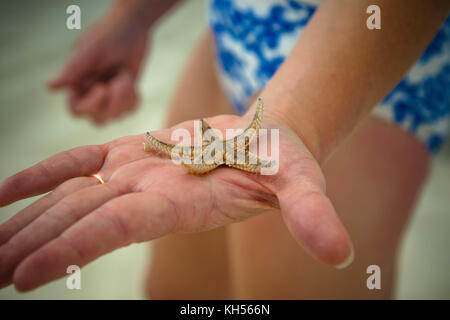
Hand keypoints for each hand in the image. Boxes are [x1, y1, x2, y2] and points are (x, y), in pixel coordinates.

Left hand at [0, 112, 352, 290]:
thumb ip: (313, 215)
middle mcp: (149, 194)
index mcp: (180, 203)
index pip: (116, 229)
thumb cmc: (285, 164)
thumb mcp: (303, 184)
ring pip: (71, 195)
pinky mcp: (131, 152)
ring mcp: (135, 173)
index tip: (22, 278)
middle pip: (78, 219)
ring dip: (26, 218)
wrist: (267, 141)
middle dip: (29, 245)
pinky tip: (5, 190)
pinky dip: (41, 174)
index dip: (72, 249)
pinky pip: (78, 162)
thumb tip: (340, 251)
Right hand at [48, 15, 147, 123]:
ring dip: (125, 97)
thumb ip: (72, 70)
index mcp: (76, 84)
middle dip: (112, 104)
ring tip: (124, 75)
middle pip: (97, 119)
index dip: (90, 106)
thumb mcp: (90, 51)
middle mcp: (90, 93)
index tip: (103, 89)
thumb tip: (50, 86)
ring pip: (115, 116)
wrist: (132, 29)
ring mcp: (108, 98)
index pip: (76, 110)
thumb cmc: (108, 36)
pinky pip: (130, 110)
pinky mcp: (124, 97)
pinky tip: (132, 82)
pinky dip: (134, 98)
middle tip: (119, 80)